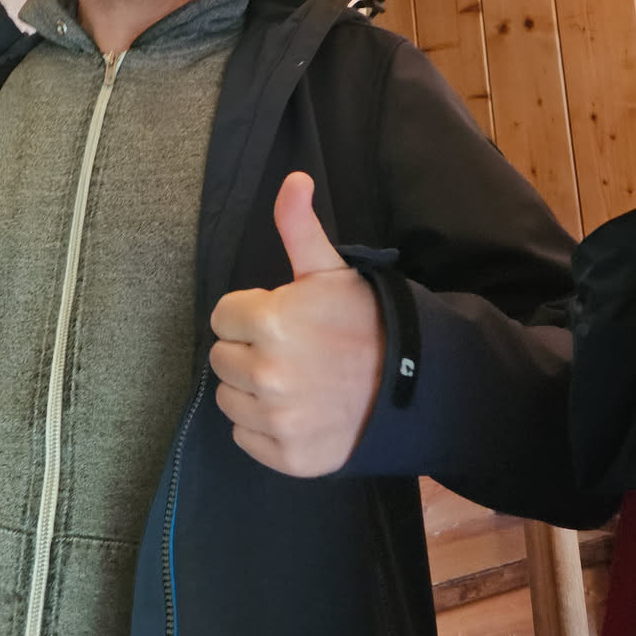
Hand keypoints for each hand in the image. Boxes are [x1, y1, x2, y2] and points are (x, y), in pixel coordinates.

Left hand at [209, 172, 383, 476]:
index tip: (280, 319)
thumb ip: (299, 227)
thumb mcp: (331, 270)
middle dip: (248, 350)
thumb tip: (293, 179)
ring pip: (228, 398)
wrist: (414, 387)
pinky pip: (244, 437)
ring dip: (250, 390)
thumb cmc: (365, 321)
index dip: (249, 314)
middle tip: (289, 350)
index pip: (222, 317)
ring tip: (293, 380)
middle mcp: (267, 374)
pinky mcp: (286, 457)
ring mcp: (277, 420)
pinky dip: (262, 428)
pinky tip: (295, 410)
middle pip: (221, 358)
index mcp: (270, 322)